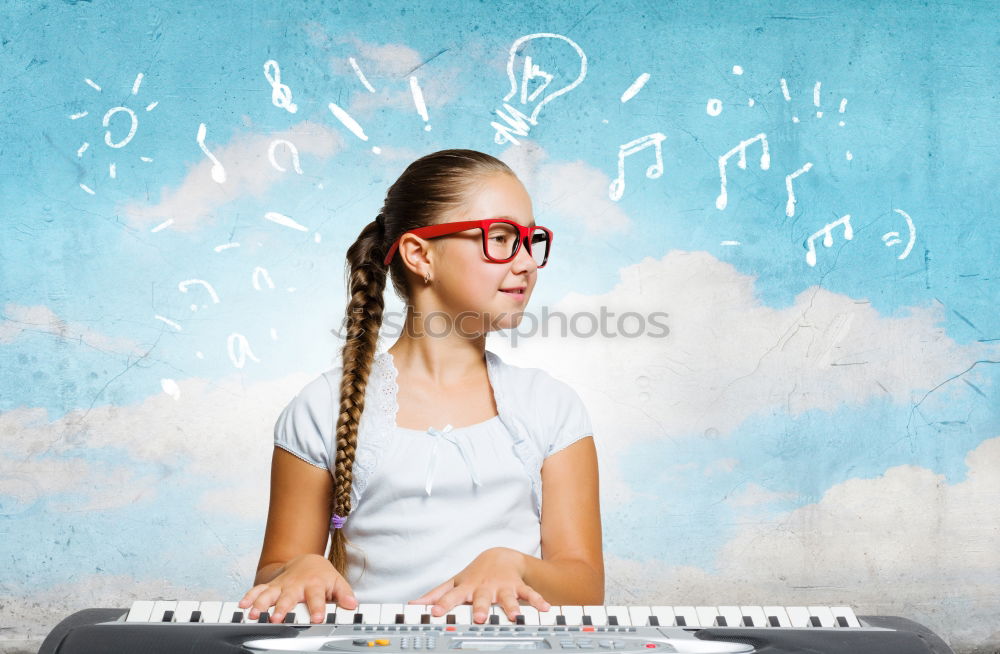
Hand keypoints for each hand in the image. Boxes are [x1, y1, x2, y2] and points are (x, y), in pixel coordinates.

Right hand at [239, 553, 357, 623]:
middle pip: (288, 597)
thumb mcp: (337, 583)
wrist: (308, 561)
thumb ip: (344, 594)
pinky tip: (242, 605)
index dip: (317, 608)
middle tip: (277, 618)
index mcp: (314, 585)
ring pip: (269, 594)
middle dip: (282, 608)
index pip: (317, 598)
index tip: (317, 619)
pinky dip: (249, 596)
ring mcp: (281, 585)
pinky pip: (257, 590)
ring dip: (261, 604)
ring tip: (254, 615)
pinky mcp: (270, 586)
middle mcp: (296, 585)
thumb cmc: (322, 576)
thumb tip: (352, 604)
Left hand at [408, 547, 549, 623]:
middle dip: (480, 608)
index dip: (442, 604)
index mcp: (466, 589)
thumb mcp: (454, 583)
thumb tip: (413, 605)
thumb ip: (435, 595)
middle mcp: (484, 588)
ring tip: (514, 616)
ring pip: (507, 597)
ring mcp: (502, 587)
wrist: (500, 556)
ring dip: (510, 606)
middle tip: (479, 617)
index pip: (451, 597)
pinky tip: (545, 609)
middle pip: (481, 599)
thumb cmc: (474, 575)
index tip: (433, 613)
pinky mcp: (518, 586)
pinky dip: (537, 601)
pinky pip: (529, 594)